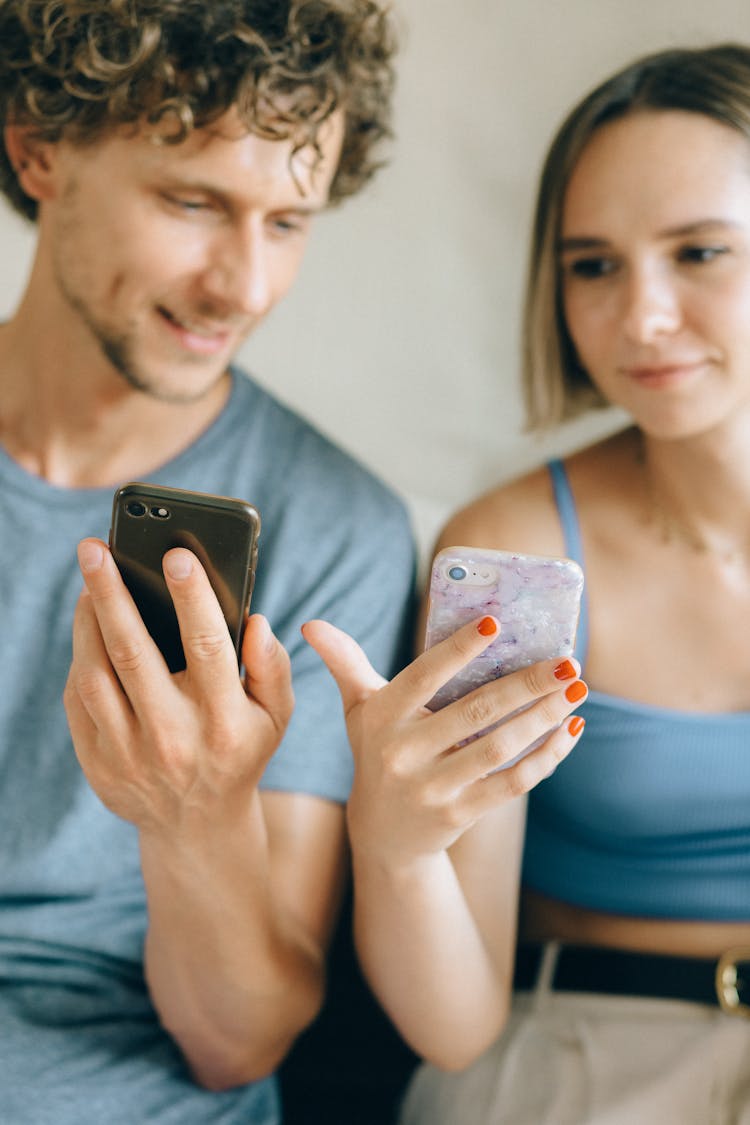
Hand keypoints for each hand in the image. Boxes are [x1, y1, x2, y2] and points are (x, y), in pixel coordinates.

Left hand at [64, 538, 293, 835]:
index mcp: (225, 722)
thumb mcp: (276, 716)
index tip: (176, 554)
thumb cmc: (240, 751)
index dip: (193, 597)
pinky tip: (88, 625)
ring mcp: (129, 754)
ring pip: (95, 673)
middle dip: (113, 593)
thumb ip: (273, 666)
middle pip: (134, 652)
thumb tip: (255, 621)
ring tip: (90, 580)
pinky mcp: (96, 763)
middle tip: (94, 548)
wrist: (197, 825)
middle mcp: (174, 738)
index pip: (209, 647)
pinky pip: (78, 700)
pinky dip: (80, 656)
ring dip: (88, 620)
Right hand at [303, 616, 585, 868]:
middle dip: (526, 684)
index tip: (496, 623)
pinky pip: (511, 783)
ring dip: (544, 718)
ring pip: (499, 747)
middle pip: (475, 711)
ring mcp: (431, 788)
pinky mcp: (458, 815)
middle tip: (567, 660)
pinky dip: (545, 757)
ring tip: (577, 690)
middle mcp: (403, 753)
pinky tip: (570, 730)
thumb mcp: (359, 709)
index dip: (458, 651)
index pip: (423, 676)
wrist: (383, 833)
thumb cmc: (378, 750)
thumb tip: (310, 625)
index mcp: (381, 716)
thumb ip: (344, 663)